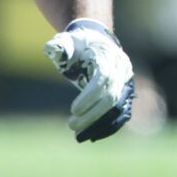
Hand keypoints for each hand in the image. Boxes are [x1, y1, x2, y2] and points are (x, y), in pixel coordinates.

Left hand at [43, 19, 134, 141]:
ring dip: (98, 123)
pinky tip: (91, 135)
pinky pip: (120, 113)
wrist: (97, 41)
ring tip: (77, 134)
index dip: (90, 96)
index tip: (73, 110)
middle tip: (71, 125)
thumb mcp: (67, 41)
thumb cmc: (78, 43)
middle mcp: (121, 70)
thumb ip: (59, 46)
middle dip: (92, 114)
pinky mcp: (125, 93)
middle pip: (111, 97)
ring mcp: (126, 82)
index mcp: (108, 56)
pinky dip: (107, 126)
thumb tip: (50, 48)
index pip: (103, 79)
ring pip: (117, 108)